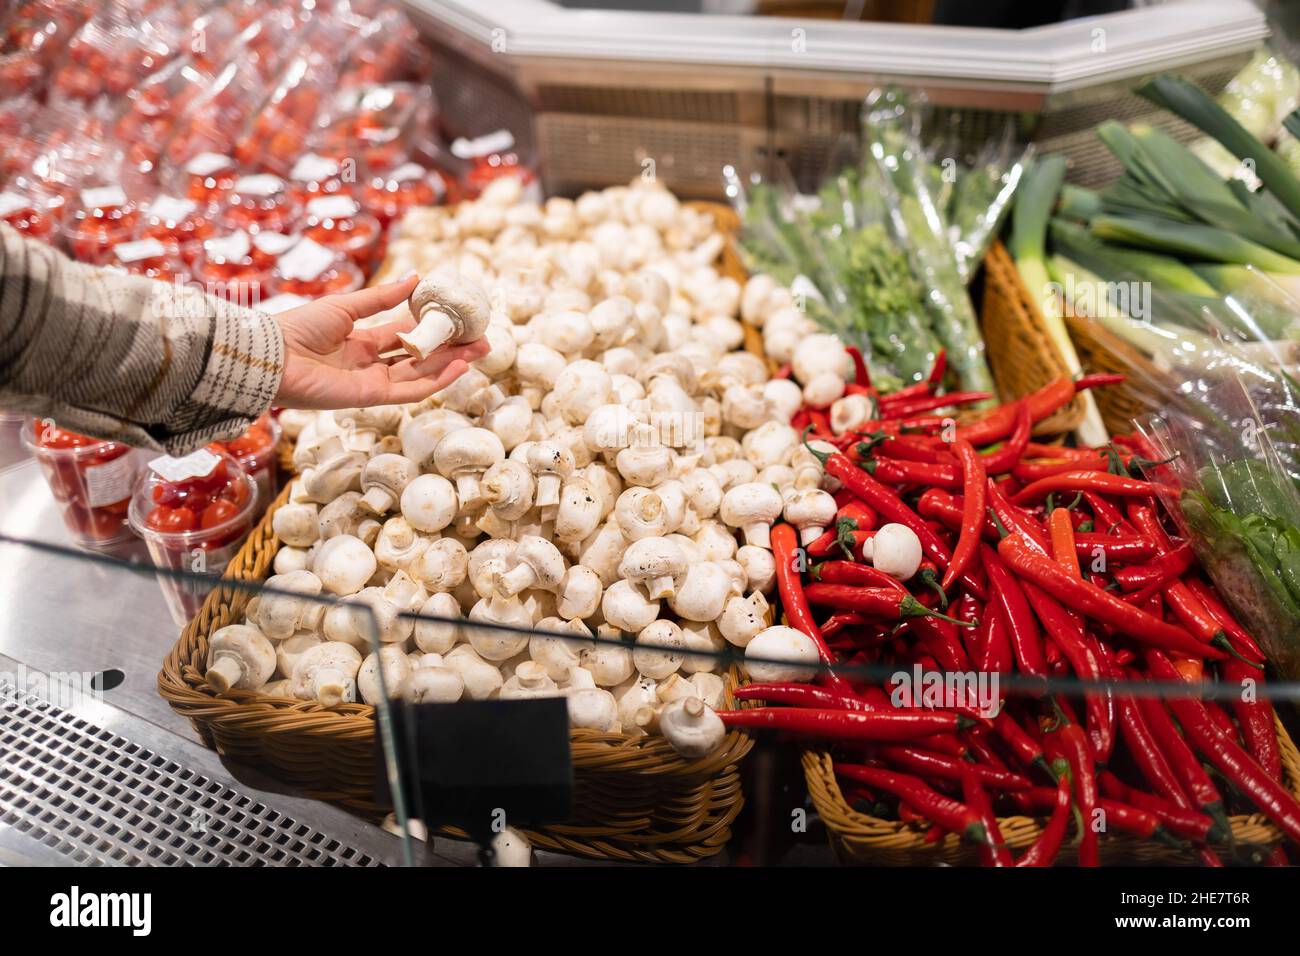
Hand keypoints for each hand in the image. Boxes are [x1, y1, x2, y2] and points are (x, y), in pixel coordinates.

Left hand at [273, 275, 488, 409]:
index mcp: (361, 341)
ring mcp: (372, 382)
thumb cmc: (299, 327)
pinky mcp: (371, 397)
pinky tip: (458, 366)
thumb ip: (382, 299)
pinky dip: (435, 380)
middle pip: (419, 357)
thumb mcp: (346, 306)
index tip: (457, 319)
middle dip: (451, 349)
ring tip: (479, 350)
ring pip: (420, 374)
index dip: (431, 328)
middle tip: (480, 338)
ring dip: (451, 363)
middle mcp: (370, 364)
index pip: (404, 335)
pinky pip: (410, 390)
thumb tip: (416, 278)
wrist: (273, 355)